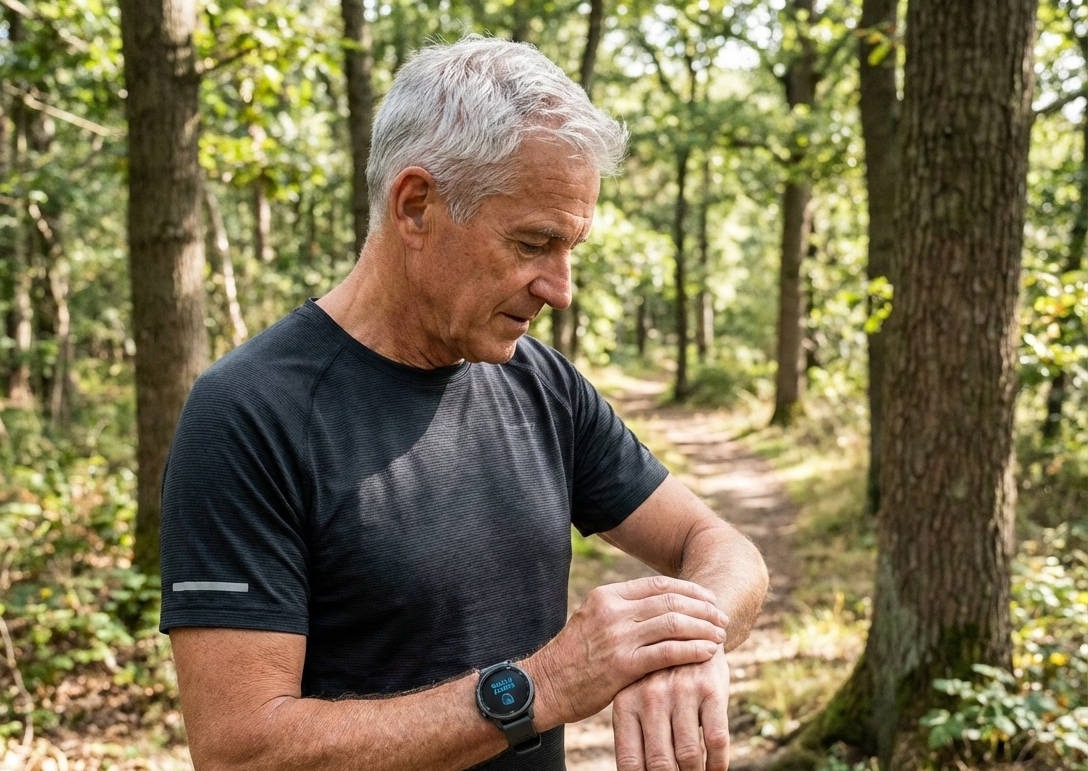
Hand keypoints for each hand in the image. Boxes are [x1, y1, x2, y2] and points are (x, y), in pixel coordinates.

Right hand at [527, 576, 727, 724]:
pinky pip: (669, 652)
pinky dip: (693, 650)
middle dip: (703, 609)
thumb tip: (655, 606)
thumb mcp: (592, 620)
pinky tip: (708, 653)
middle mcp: (614, 611)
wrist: (544, 686)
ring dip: (704, 629)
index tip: (708, 600)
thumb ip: (621, 611)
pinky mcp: (623, 665)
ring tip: (721, 635)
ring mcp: (618, 637)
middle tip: (722, 618)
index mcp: (607, 596)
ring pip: (674, 623)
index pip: (658, 585)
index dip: (690, 591)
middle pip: (671, 601)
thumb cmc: (572, 658)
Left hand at [611, 651, 730, 770]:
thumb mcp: (637, 697)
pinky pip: (717, 739)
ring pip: (690, 756)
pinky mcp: (710, 689)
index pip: (631, 762)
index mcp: (625, 704)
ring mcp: (681, 692)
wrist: (689, 630)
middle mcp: (650, 698)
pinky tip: (716, 769)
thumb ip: (635, 733)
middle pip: (661, 763)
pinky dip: (718, 763)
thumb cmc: (658, 677)